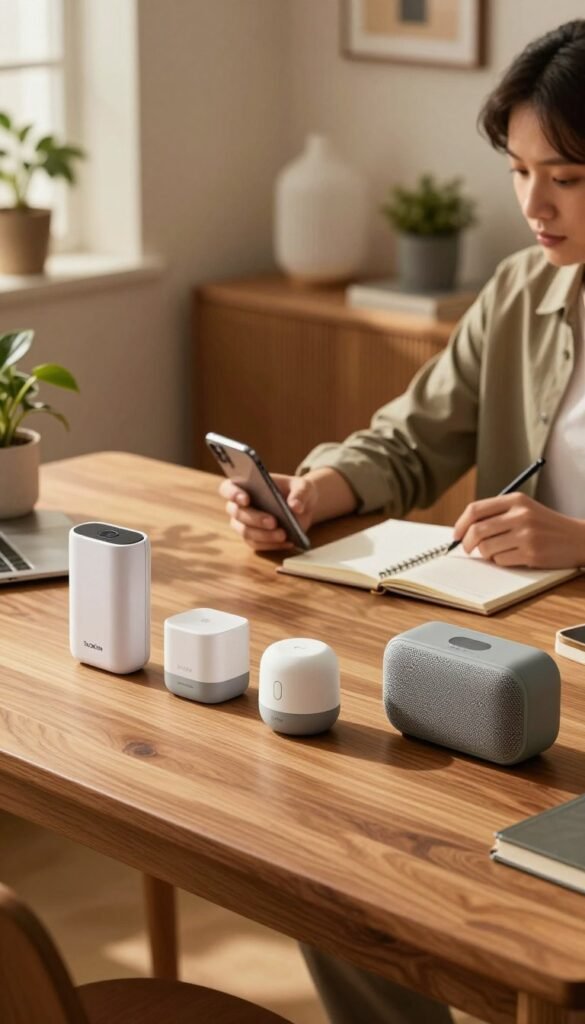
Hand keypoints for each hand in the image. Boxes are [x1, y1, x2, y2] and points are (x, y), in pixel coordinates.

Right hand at [220, 473, 318, 551]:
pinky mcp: (253, 538)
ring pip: (246, 532)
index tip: (245, 499)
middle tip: (273, 521)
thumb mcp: (303, 487)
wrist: (304, 506)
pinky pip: (257, 544)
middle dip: (255, 518)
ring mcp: (244, 524)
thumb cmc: (297, 490)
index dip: (233, 493)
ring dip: (264, 535)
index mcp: (245, 485)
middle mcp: (239, 505)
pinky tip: (287, 542)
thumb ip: (300, 493)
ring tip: (283, 534)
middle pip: (236, 513)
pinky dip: (272, 545)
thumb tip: (295, 506)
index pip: (228, 488)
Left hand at [452, 493, 584, 568]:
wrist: (577, 538)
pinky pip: (501, 560)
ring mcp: (526, 534)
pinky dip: (500, 561)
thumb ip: (497, 514)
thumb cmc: (545, 525)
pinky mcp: (531, 553)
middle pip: (476, 530)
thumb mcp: (524, 509)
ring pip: (486, 548)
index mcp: (515, 500)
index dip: (460, 524)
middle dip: (466, 543)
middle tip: (467, 548)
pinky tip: (512, 556)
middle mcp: (520, 515)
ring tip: (497, 551)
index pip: (475, 509)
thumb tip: (464, 529)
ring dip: (486, 554)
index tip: (456, 534)